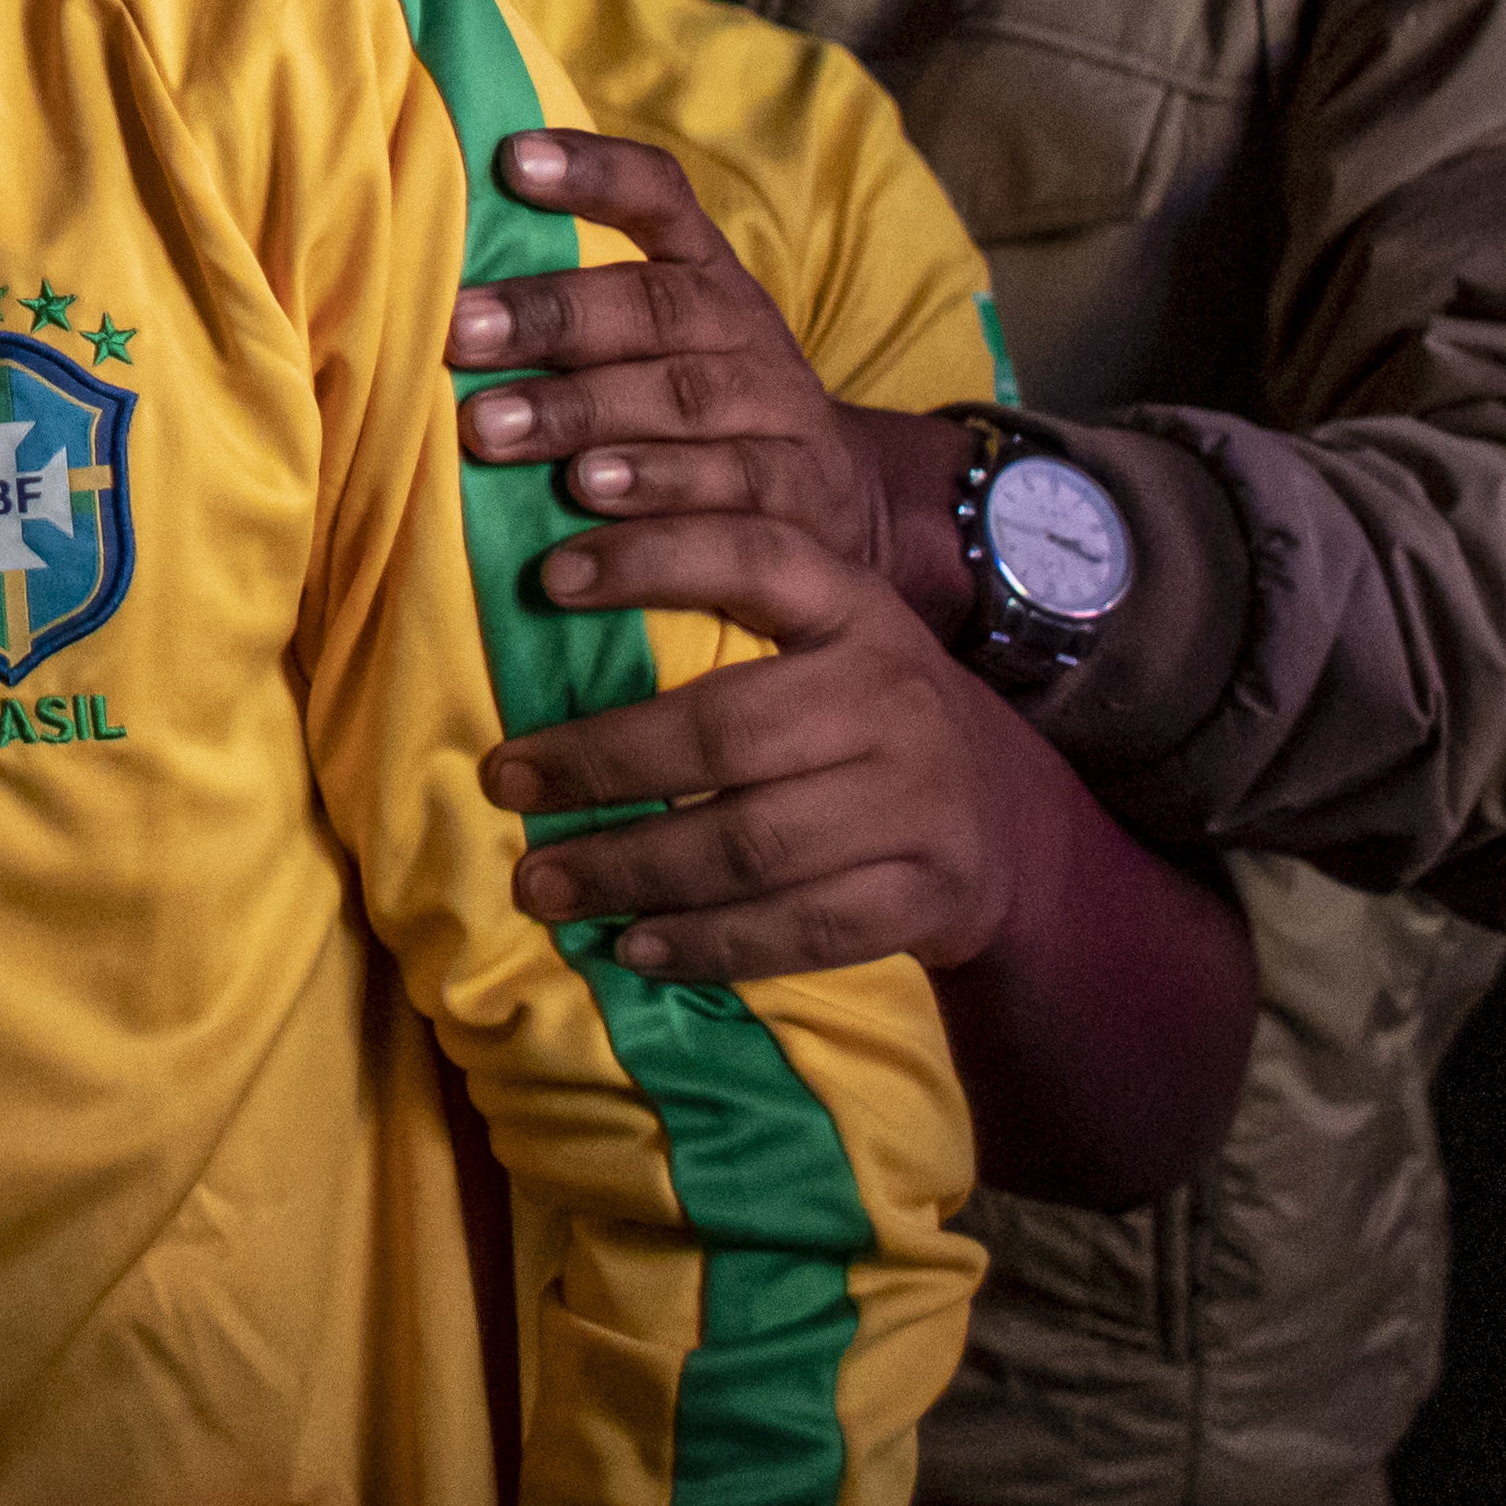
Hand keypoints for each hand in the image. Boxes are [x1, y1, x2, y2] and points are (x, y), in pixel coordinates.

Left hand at [447, 128, 969, 630]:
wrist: (842, 512)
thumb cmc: (701, 419)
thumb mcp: (663, 347)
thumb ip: (580, 308)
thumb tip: (428, 276)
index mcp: (712, 281)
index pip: (663, 201)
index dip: (596, 173)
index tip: (512, 158)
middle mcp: (751, 339)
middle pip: (659, 311)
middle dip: (553, 317)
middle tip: (458, 334)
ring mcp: (782, 426)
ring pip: (688, 407)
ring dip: (584, 416)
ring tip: (494, 431)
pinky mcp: (797, 521)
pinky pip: (728, 525)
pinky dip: (643, 540)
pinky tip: (570, 551)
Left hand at [484, 510, 1030, 977]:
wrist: (1000, 814)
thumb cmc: (856, 711)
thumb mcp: (817, 635)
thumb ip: (718, 609)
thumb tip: (541, 599)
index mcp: (854, 606)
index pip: (755, 557)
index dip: (652, 558)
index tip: (547, 578)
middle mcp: (891, 692)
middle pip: (726, 731)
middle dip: (600, 763)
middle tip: (505, 784)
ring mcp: (919, 799)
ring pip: (752, 844)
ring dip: (632, 869)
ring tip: (542, 885)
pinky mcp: (929, 892)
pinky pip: (801, 929)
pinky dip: (709, 944)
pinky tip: (634, 947)